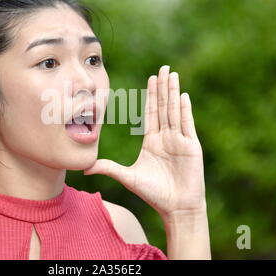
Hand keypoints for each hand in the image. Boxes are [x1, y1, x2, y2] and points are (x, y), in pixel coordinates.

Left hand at [84, 65, 205, 216]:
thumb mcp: (127, 177)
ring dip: (173, 92)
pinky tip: (182, 95)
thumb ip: (108, 168)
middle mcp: (167, 137)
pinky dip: (184, 109)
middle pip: (163, 106)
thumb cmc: (153, 194)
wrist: (176, 208)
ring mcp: (180, 140)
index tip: (150, 79)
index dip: (151, 96)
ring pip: (174, 110)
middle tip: (163, 68)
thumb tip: (85, 167)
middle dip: (163, 87)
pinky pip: (187, 124)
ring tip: (172, 74)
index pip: (151, 113)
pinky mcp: (191, 146)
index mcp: (153, 141)